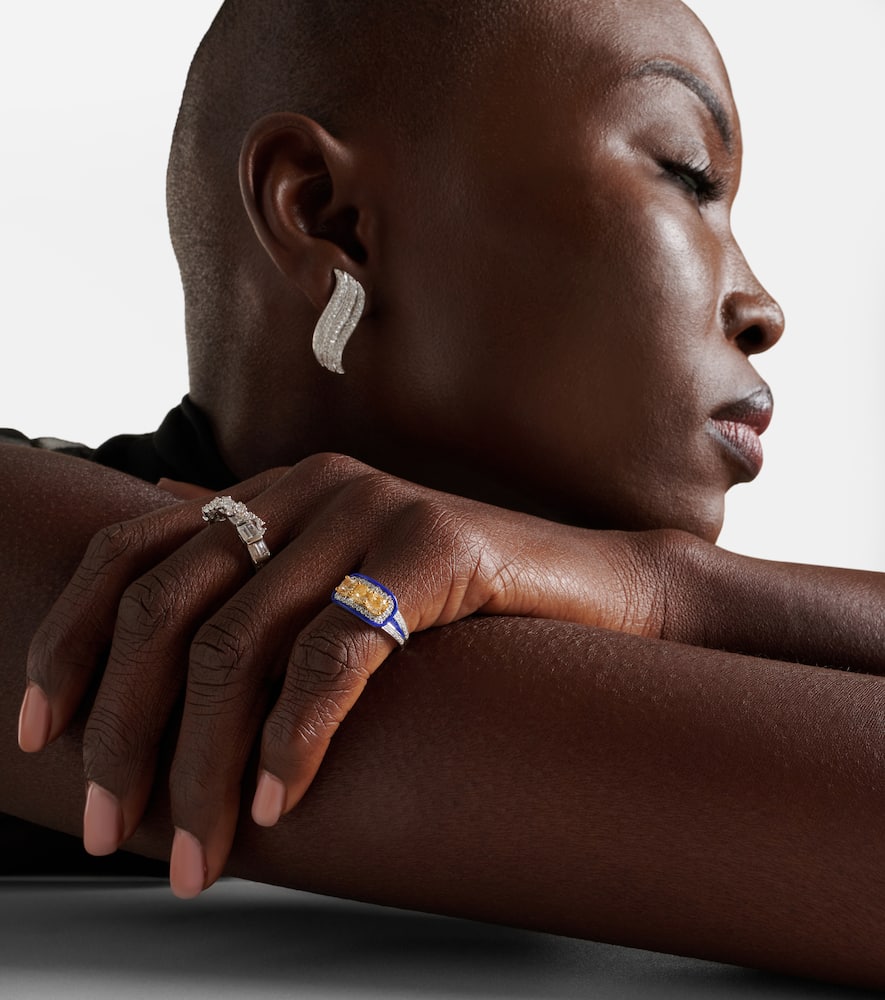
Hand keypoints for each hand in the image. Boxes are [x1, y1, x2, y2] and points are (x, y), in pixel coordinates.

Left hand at [18, 453, 673, 896]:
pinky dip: (293, 736)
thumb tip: (163, 508)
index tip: (44, 733)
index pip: (129, 550)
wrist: (594, 586)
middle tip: (116, 824)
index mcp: (273, 493)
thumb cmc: (461, 597)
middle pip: (167, 608)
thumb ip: (258, 549)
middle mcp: (309, 487)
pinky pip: (334, 653)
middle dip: (125, 729)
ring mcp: (370, 510)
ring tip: (196, 849)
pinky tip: (277, 798)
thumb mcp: (341, 569)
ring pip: (239, 644)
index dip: (70, 638)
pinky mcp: (433, 548)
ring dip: (201, 762)